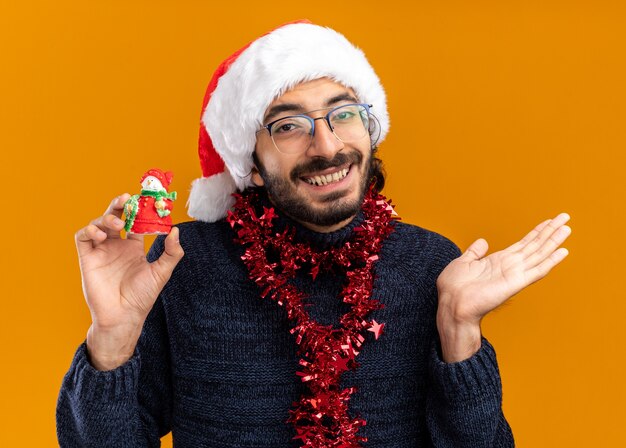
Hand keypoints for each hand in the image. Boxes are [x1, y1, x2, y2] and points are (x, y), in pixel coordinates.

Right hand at [75, 194, 184, 369]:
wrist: (124, 316)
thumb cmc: (142, 296)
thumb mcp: (162, 272)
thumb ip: (172, 252)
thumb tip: (176, 230)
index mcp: (133, 247)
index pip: (134, 222)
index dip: (139, 210)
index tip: (146, 201)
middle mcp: (116, 246)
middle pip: (115, 216)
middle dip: (120, 204)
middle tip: (127, 198)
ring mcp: (101, 251)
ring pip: (99, 223)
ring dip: (106, 216)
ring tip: (117, 222)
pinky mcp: (87, 258)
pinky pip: (82, 237)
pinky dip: (90, 230)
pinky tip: (102, 234)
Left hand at [436, 212, 570, 361]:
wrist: (451, 304)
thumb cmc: (454, 288)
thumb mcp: (463, 263)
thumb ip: (475, 252)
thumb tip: (483, 242)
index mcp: (499, 261)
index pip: (524, 243)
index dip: (537, 231)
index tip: (549, 221)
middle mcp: (510, 266)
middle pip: (535, 245)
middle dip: (550, 231)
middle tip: (565, 217)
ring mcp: (514, 274)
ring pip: (539, 254)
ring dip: (554, 241)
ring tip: (567, 228)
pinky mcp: (516, 282)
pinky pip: (537, 270)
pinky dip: (551, 261)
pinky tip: (563, 251)